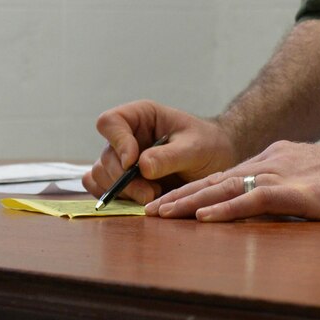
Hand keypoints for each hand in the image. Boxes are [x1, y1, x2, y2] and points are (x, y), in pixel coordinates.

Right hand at [84, 101, 239, 204]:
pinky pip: (103, 190)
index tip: (132, 162)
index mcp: (140, 117)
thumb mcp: (195, 148)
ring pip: (101, 176)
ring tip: (152, 198)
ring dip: (122, 192)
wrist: (218, 164)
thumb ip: (170, 156)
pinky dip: (116, 199)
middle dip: (124, 179)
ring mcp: (122, 160)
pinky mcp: (124, 182)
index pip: (110, 122)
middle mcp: (126, 137)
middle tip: (150, 193)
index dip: (117, 142)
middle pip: (105, 156)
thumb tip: (141, 167)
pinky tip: (140, 203)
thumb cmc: (209, 145)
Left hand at [148, 140, 319, 221]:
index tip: (167, 204)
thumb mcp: (315, 182)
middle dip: (179, 196)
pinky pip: (254, 200)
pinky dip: (226, 209)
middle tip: (148, 211)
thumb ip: (288, 191)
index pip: (225, 176)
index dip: (193, 190)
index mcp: (276, 161)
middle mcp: (273, 164)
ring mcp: (284, 176)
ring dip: (190, 203)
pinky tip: (204, 218)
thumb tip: (265, 208)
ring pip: (226, 187)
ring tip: (161, 215)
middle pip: (216, 180)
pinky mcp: (299, 193)